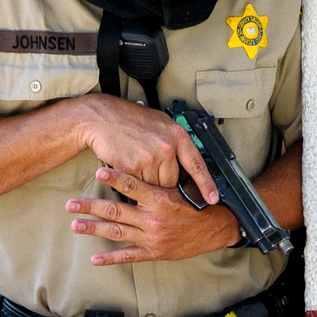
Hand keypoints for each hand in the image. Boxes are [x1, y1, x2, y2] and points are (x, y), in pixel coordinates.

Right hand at [68, 94, 217, 202]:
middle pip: (172, 181)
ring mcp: (149, 157)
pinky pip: (139, 186)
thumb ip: (173, 143)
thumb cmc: (130, 120)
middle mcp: (166, 147)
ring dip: (147, 183)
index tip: (213, 199)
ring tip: (137, 165)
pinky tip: (128, 166)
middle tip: (151, 172)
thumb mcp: (160, 124)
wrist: (102, 117)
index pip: (197, 164)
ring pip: (155, 185)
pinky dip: (134, 182)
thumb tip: (184, 164)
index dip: (206, 184)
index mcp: (177, 134)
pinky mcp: (132, 167)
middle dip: (163, 182)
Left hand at [68, 165, 238, 263]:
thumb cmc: (197, 205)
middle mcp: (153, 219)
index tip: (98, 171)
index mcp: (160, 199)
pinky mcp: (153, 252)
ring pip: (117, 232)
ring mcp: (151, 237)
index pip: (133, 186)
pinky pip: (129, 256)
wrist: (216, 228)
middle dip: (90, 207)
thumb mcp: (180, 188)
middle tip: (70, 204)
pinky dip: (111, 258)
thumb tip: (137, 165)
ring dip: (94, 229)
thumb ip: (157, 181)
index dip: (115, 178)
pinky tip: (94, 258)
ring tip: (75, 225)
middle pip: (116, 211)